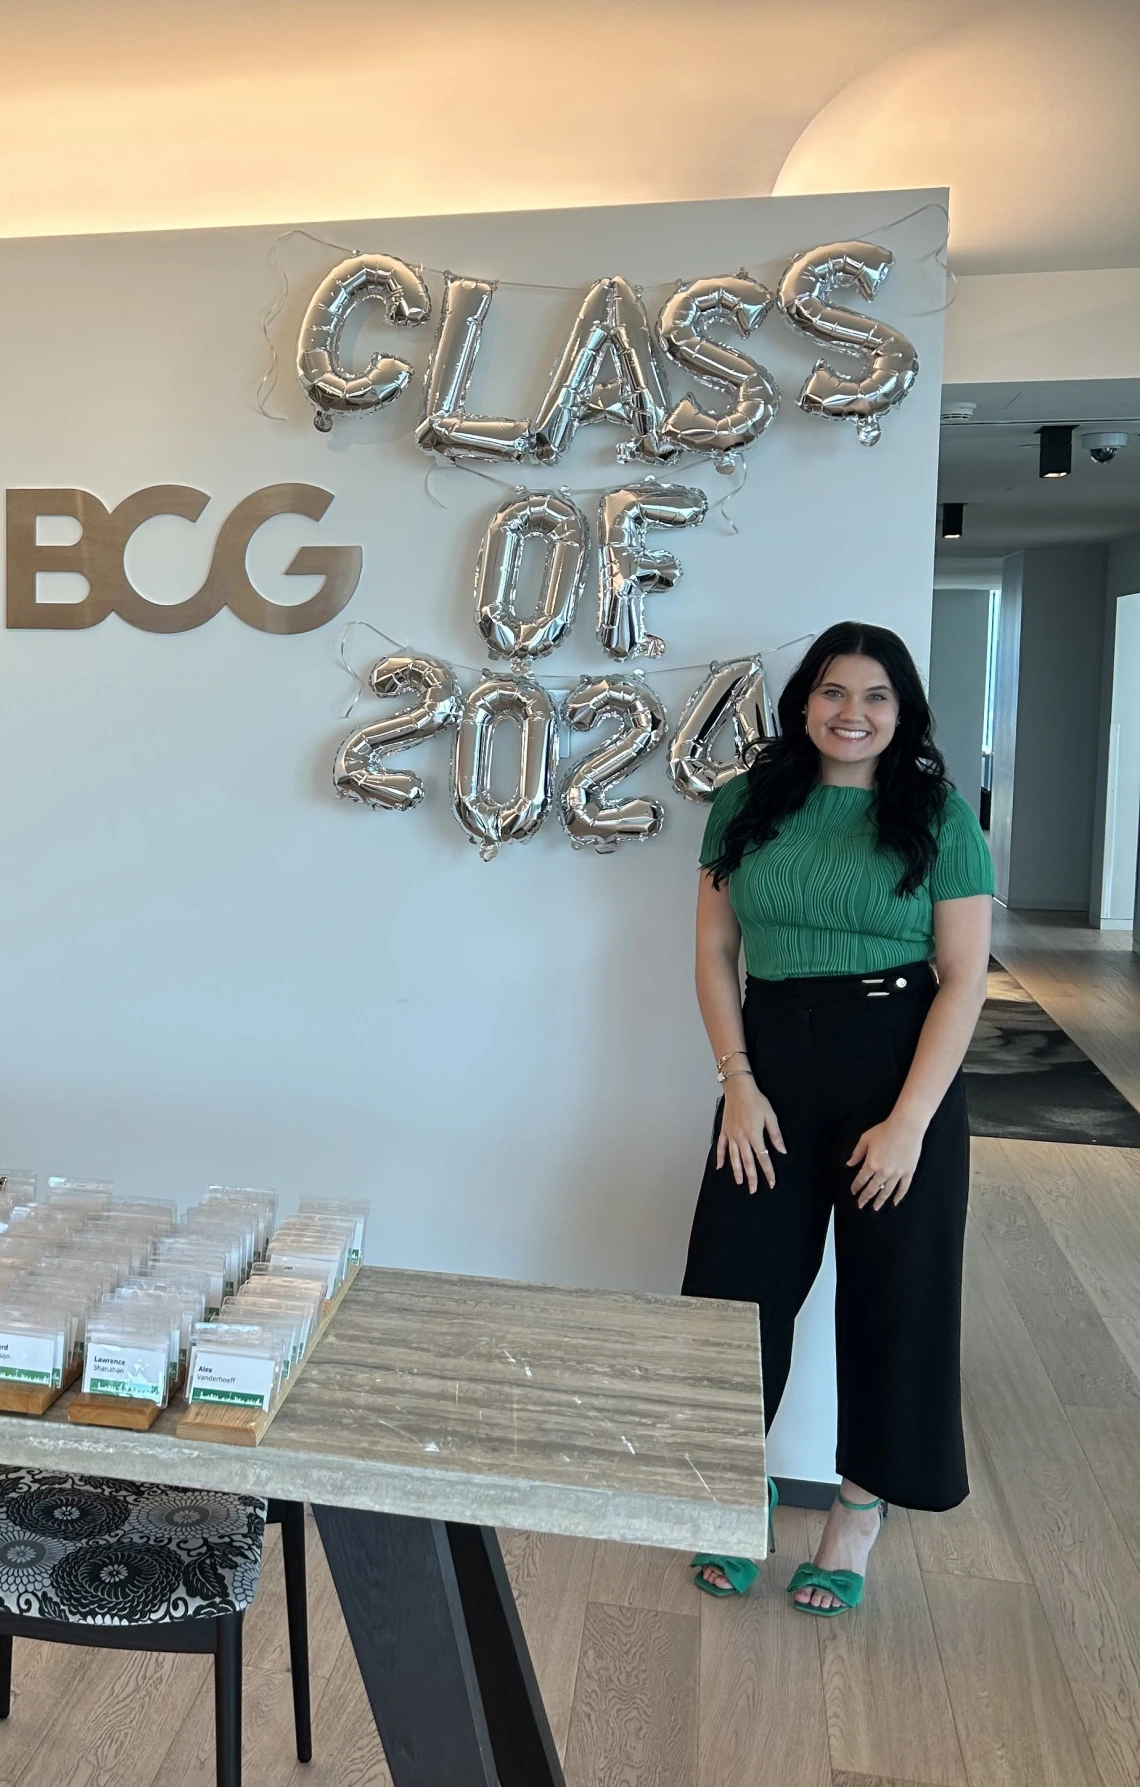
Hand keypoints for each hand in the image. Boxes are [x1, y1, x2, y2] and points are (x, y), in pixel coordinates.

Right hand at [717, 1076, 785, 1193]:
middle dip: (752, 1178)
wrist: (738, 1089)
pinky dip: (719, 1158)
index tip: (771, 1182)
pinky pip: (721, 1147)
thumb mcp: (770, 1116)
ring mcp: (731, 1136)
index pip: (763, 1159)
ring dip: (737, 1172)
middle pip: (747, 1163)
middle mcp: (742, 1139)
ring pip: (734, 1158)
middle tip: (753, 1190)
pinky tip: (720, 1167)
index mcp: (755, 1136)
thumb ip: (775, 1135)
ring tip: (740, 1182)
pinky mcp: (724, 1131)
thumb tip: (782, 1150)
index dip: (768, 1172)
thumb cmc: (755, 1100)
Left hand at [847, 1113, 924, 1208]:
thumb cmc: (884, 1130)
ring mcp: (897, 1174)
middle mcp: (883, 1172)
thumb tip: (849, 1164)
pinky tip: (895, 1202)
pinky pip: (904, 1188)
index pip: (861, 1179)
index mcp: (871, 1164)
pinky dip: (899, 1196)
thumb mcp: (865, 1139)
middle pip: (873, 1188)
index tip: (853, 1192)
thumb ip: (857, 1153)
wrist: (906, 1127)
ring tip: (876, 1207)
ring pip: (887, 1191)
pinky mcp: (908, 1172)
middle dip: (866, 1197)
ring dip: (880, 1200)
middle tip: (861, 1205)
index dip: (856, 1187)